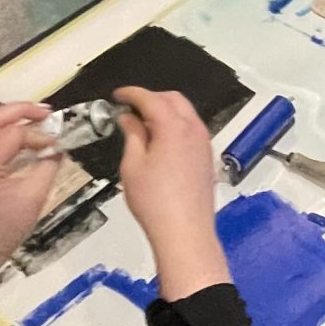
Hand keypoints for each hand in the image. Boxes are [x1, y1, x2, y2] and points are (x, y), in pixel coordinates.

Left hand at [0, 102, 59, 267]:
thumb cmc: (4, 230)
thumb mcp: (35, 199)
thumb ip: (48, 167)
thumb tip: (57, 147)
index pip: (14, 135)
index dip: (38, 135)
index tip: (57, 143)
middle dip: (20, 110)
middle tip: (45, 112)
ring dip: (5, 115)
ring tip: (29, 116)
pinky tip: (10, 129)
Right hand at [111, 86, 230, 296]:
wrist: (185, 232)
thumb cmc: (154, 201)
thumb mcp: (133, 165)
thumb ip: (133, 135)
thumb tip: (129, 118)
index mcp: (174, 127)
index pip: (151, 99)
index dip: (132, 93)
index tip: (118, 95)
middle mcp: (194, 130)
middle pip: (173, 99)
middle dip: (151, 98)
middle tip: (129, 107)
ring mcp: (204, 143)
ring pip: (185, 114)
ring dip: (165, 111)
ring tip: (142, 124)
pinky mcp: (207, 157)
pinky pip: (191, 129)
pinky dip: (175, 125)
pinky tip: (160, 140)